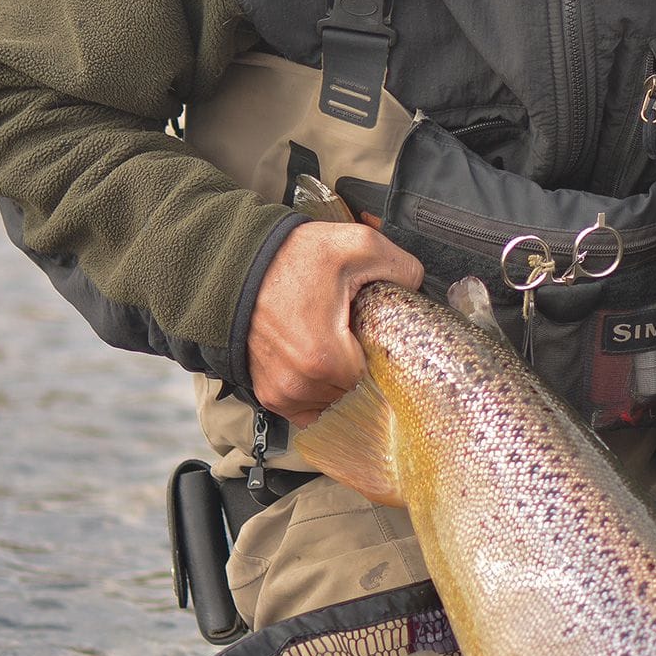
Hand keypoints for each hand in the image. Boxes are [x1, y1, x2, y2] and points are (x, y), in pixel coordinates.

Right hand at [247, 222, 423, 423]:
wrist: (235, 263)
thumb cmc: (292, 257)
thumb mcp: (357, 244)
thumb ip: (401, 266)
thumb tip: (419, 287)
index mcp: (325, 359)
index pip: (378, 381)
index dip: (387, 359)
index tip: (382, 338)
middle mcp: (300, 386)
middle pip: (357, 395)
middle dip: (366, 372)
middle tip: (362, 338)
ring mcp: (281, 395)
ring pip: (334, 405)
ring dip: (344, 385)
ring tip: (341, 349)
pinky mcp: (268, 395)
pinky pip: (309, 411)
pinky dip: (322, 395)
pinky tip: (326, 368)